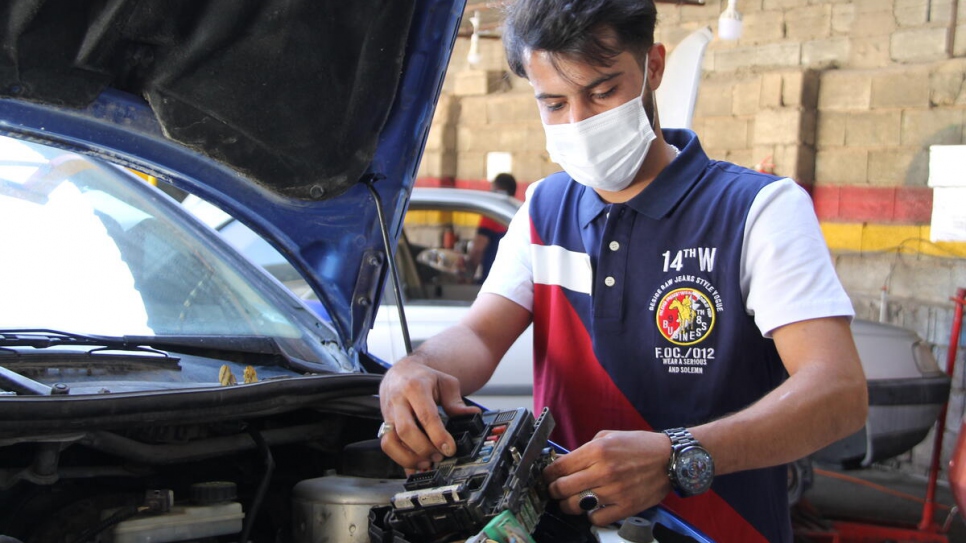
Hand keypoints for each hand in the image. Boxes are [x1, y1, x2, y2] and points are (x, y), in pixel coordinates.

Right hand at [378, 355, 479, 469]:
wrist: (400, 372)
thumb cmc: (422, 378)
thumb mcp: (445, 382)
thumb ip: (457, 401)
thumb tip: (472, 414)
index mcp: (415, 387)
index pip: (426, 415)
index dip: (438, 435)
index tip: (449, 449)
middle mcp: (398, 401)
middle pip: (406, 431)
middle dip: (424, 449)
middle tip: (439, 456)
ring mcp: (388, 414)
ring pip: (391, 442)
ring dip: (409, 457)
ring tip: (427, 462)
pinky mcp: (384, 425)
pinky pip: (387, 446)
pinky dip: (400, 459)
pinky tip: (415, 465)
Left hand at [541, 430, 672, 525]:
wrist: (671, 458)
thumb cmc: (641, 446)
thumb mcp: (609, 436)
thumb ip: (585, 449)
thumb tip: (564, 462)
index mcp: (597, 450)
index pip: (559, 467)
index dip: (547, 474)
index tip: (546, 476)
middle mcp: (603, 471)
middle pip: (562, 488)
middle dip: (553, 490)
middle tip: (554, 490)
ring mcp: (614, 491)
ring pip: (576, 506)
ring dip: (568, 505)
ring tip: (570, 501)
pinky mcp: (625, 507)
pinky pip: (596, 519)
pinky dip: (590, 516)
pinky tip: (593, 508)